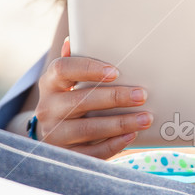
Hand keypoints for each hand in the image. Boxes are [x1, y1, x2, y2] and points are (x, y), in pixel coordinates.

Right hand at [33, 37, 152, 157]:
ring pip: (88, 129)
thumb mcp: (67, 80)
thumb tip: (72, 39)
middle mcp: (47, 108)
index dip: (88, 69)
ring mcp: (54, 134)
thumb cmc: (68, 98)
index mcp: (49, 83)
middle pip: (81, 101)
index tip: (114, 71)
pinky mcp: (64, 155)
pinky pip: (90, 153)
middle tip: (142, 95)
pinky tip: (132, 137)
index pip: (63, 69)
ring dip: (120, 123)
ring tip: (146, 118)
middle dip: (114, 98)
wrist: (50, 134)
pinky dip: (113, 145)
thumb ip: (74, 61)